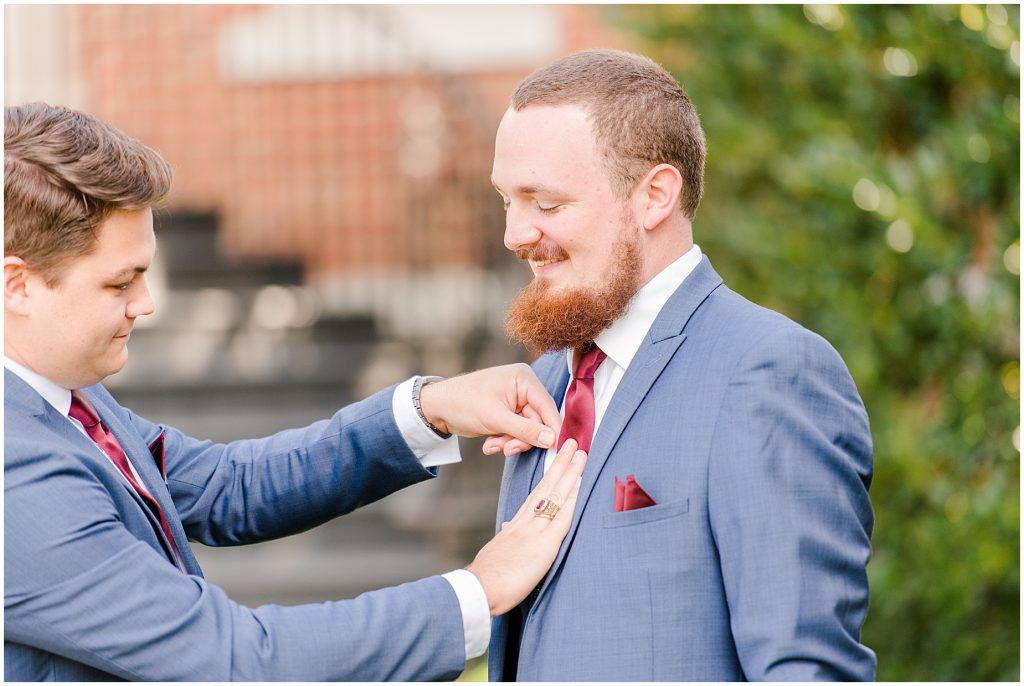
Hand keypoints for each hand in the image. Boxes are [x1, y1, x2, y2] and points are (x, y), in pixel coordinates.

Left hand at [418, 364, 559, 453]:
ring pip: (527, 430)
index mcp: (524, 379)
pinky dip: (504, 440)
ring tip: (493, 447)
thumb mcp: (496, 418)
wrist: (438, 408)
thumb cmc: (464, 403)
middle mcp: (523, 387)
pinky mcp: (508, 413)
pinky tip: (489, 444)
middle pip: (538, 421)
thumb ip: (526, 430)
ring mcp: (516, 401)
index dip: (553, 429)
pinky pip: (516, 432)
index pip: (547, 406)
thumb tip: (552, 440)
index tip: (557, 449)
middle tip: (508, 450)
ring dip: (511, 442)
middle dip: (521, 439)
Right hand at [465, 439, 585, 615]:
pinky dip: (571, 499)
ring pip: (554, 495)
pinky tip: (580, 484)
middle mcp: (524, 523)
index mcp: (514, 526)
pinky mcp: (543, 545)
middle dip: (560, 465)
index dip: (548, 479)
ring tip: (580, 454)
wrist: (479, 590)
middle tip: (572, 444)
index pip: (535, 497)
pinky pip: (561, 517)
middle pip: (545, 487)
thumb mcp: (496, 553)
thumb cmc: (486, 580)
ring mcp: (534, 531)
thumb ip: (505, 539)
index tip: (557, 463)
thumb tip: (508, 530)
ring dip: (569, 473)